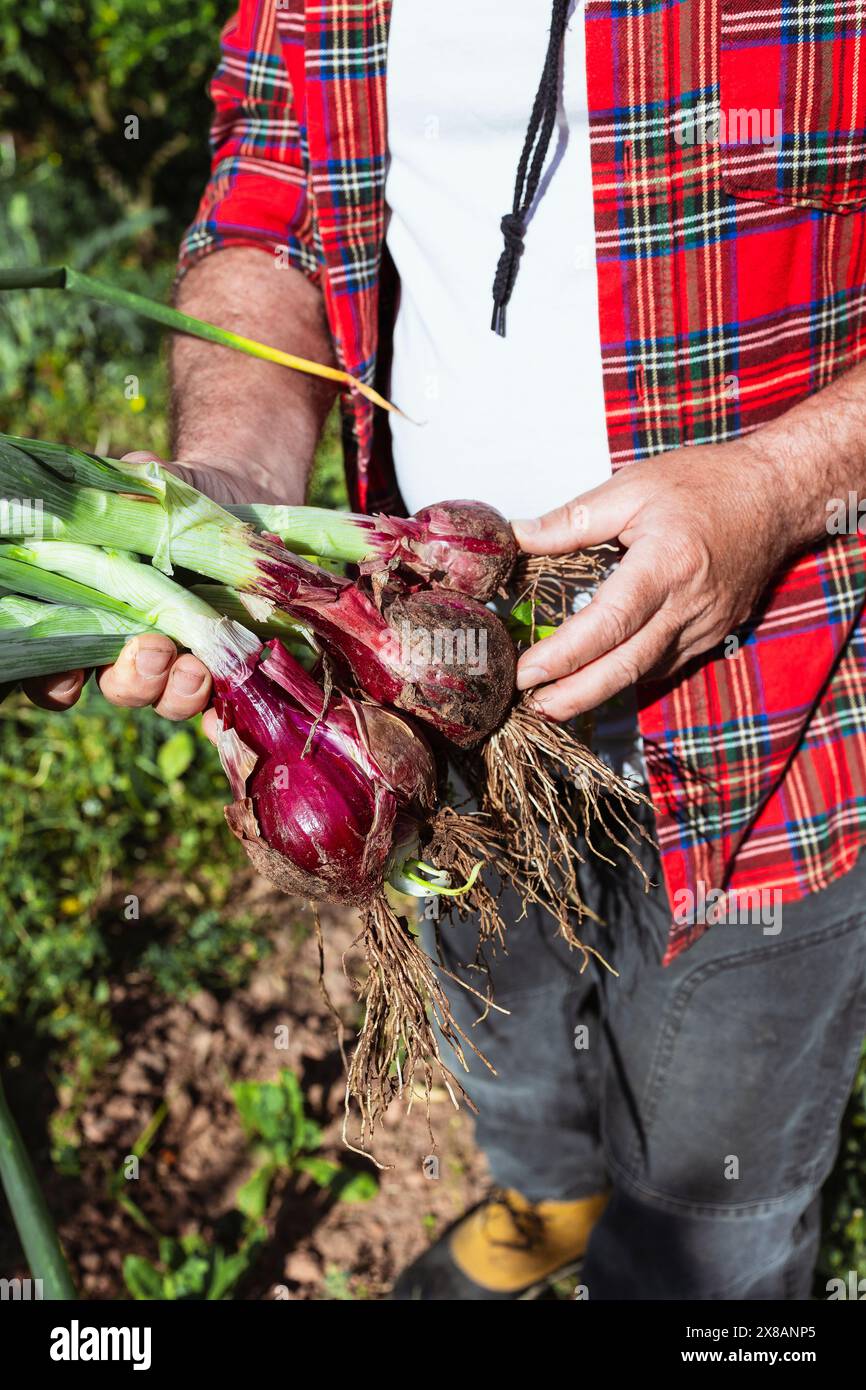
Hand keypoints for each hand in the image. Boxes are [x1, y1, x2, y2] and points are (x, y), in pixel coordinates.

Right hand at [23, 450, 258, 721]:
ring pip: (168, 700)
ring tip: (196, 667)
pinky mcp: (227, 667)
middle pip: (117, 685)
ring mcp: (180, 662)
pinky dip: (225, 715)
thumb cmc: (172, 497)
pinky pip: (223, 707)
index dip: (55, 681)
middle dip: (133, 678)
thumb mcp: (143, 485)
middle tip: (154, 650)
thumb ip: (122, 495)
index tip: (70, 678)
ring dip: (179, 694)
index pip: (57, 663)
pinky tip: (234, 706)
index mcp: (94, 610)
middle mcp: (131, 647)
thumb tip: (123, 489)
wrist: (240, 501)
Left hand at [512, 433, 815, 720]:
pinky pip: (664, 664)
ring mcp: (705, 626)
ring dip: (598, 691)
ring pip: (644, 672)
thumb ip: (573, 519)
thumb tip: (520, 536)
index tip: (526, 671)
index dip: (564, 655)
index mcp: (666, 565)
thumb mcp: (633, 487)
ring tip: (551, 698)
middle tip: (531, 707)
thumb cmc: (708, 484)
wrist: (776, 496)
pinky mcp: (714, 634)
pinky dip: (629, 673)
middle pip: (625, 666)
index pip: (607, 624)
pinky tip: (598, 674)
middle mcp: (688, 605)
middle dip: (575, 696)